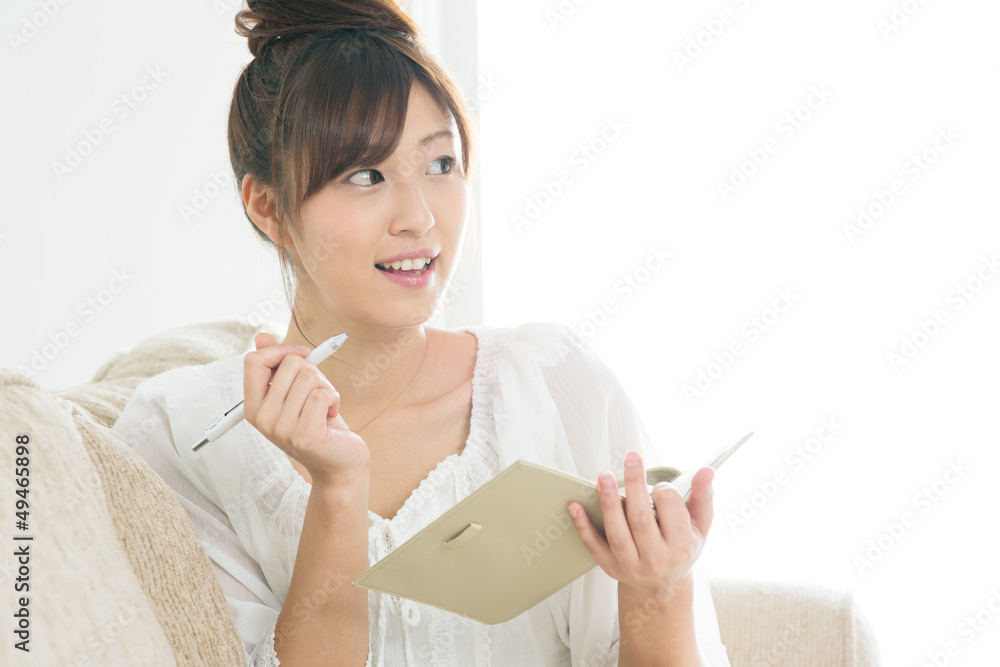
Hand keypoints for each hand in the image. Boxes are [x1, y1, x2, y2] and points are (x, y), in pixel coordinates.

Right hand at [242, 332, 369, 486]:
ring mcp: (281, 428)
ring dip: (325, 387)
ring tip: (324, 407)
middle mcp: (262, 418)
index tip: (303, 353)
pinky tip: (331, 416)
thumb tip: (261, 336)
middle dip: (313, 371)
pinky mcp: (304, 435)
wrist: (340, 463)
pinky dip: (333, 399)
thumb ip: (278, 366)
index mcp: (254, 406)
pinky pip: (321, 394)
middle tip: (317, 394)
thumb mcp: (296, 391)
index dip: (280, 350)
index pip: (254, 361)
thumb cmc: (319, 423)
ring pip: (308, 376)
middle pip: (289, 363)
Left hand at [568, 450, 713, 592]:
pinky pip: (593, 545)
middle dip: (635, 484)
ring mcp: (631, 564)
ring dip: (608, 502)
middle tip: (631, 458)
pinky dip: (582, 526)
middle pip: (641, 518)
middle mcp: (656, 558)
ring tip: (605, 476)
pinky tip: (574, 505)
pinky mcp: (610, 566)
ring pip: (617, 532)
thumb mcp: (699, 527)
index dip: (664, 491)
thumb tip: (706, 471)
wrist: (662, 587)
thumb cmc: (680, 550)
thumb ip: (702, 497)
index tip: (660, 483)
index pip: (671, 511)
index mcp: (681, 546)